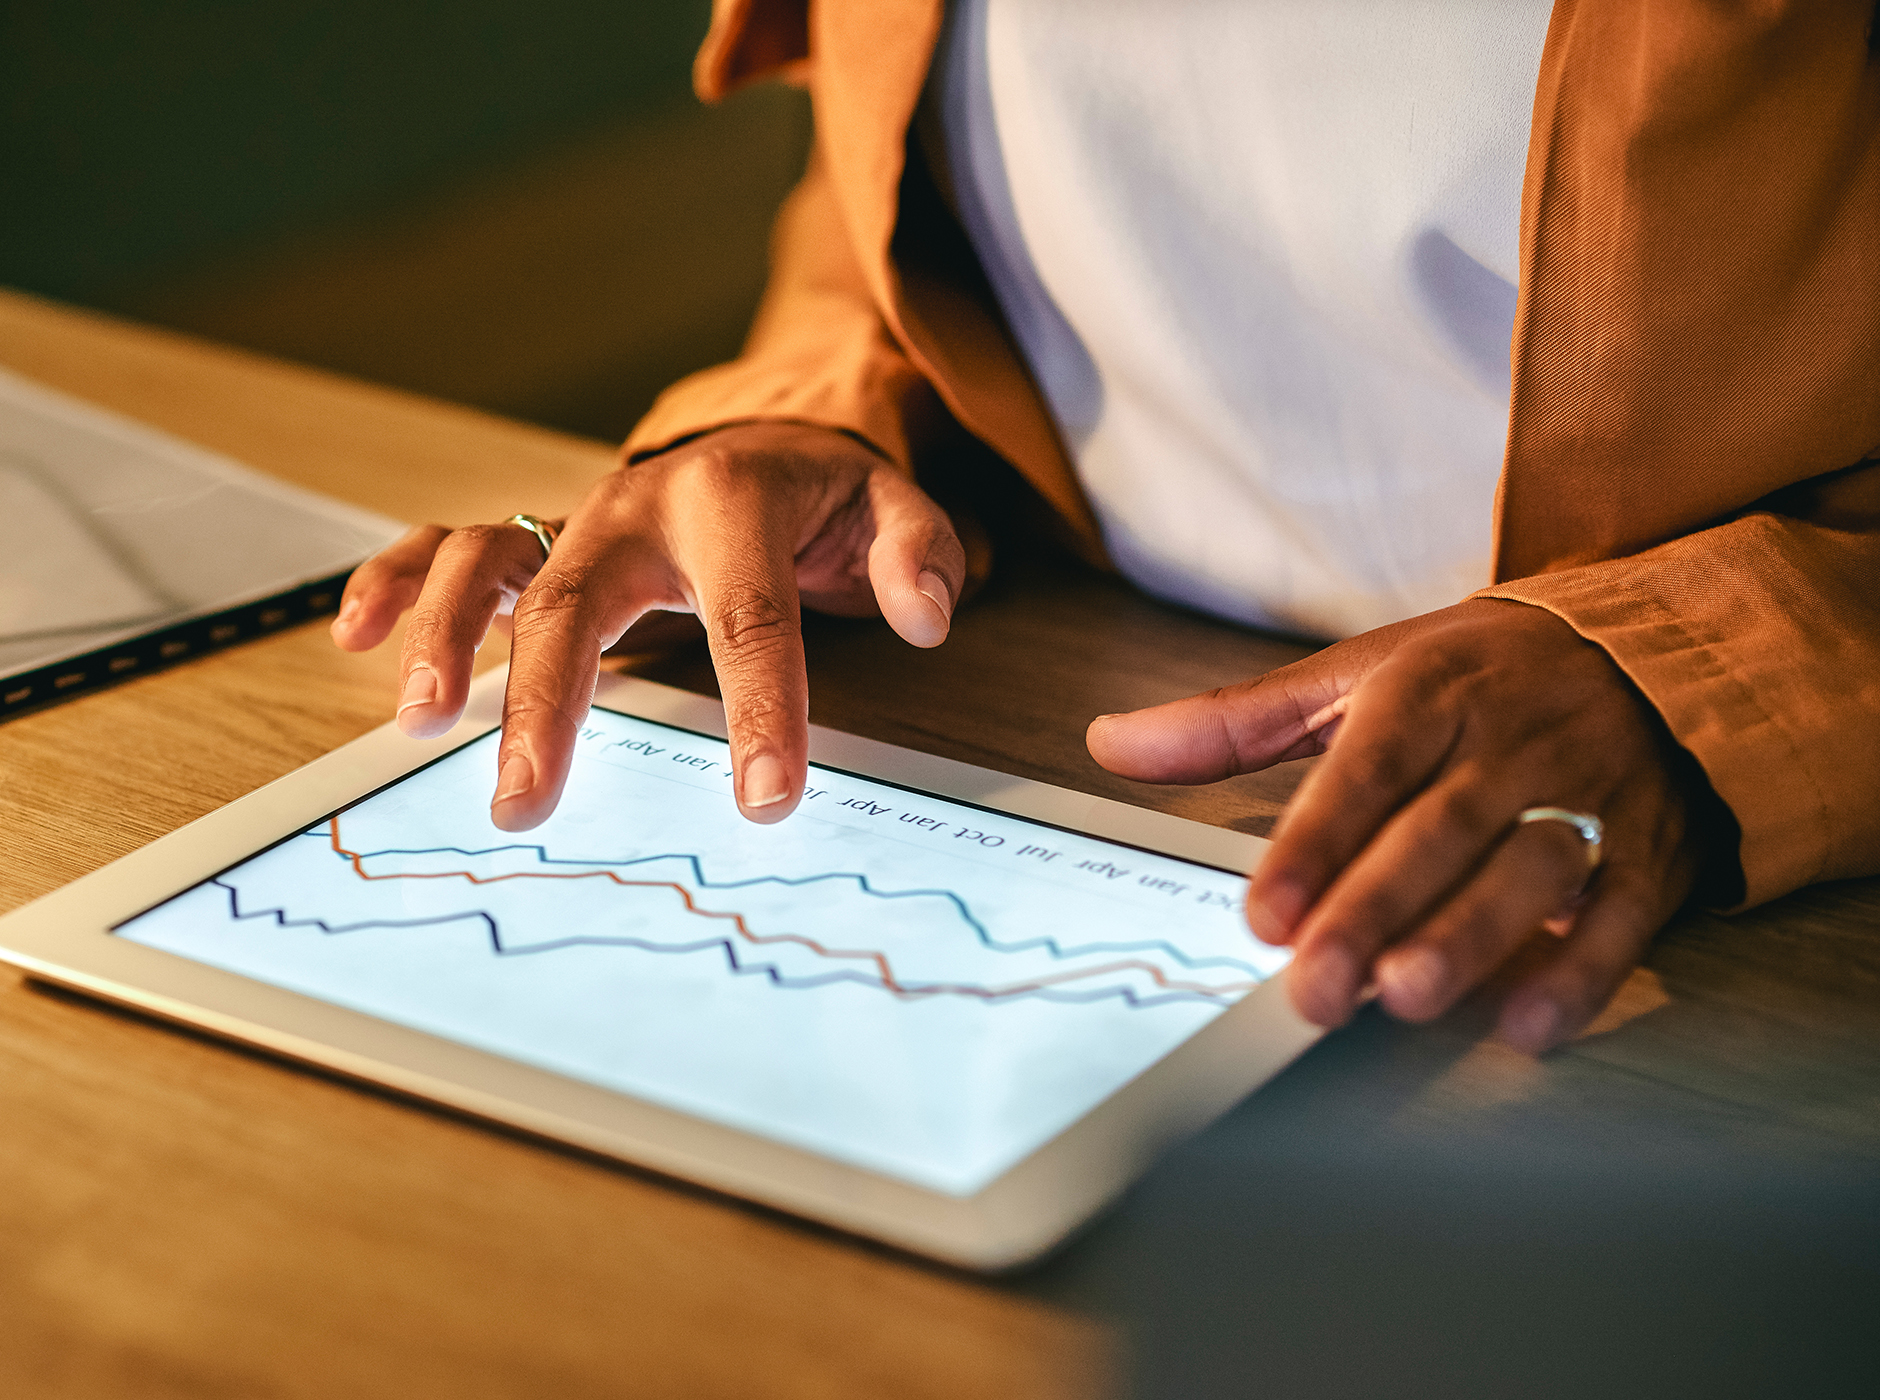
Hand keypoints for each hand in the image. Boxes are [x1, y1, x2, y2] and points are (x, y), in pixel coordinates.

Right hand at [331, 421, 964, 829]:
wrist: (760, 440)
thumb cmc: (821, 498)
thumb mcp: (892, 509)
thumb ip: (917, 554)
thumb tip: (924, 613)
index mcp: (732, 503)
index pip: (746, 617)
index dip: (759, 709)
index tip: (764, 801)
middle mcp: (638, 506)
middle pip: (577, 602)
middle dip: (547, 706)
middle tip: (525, 802)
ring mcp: (577, 518)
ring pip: (489, 560)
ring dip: (446, 636)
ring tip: (421, 721)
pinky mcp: (539, 537)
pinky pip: (448, 545)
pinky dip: (394, 581)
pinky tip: (354, 637)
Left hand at [1086, 599, 1707, 1053]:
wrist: (1649, 652)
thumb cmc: (1479, 676)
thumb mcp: (1359, 674)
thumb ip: (1235, 723)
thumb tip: (1112, 743)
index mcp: (1434, 689)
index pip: (1369, 766)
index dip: (1317, 840)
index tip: (1265, 914)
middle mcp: (1513, 740)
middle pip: (1440, 830)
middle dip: (1375, 910)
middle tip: (1316, 987)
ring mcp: (1590, 794)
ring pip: (1531, 870)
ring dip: (1470, 937)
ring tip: (1405, 996)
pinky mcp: (1650, 850)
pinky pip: (1624, 913)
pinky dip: (1581, 973)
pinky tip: (1525, 1025)